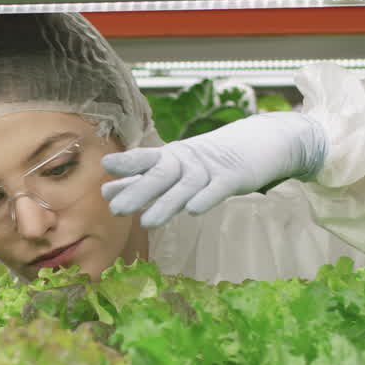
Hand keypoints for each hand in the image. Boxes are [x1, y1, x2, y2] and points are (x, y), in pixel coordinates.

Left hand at [100, 111, 327, 227]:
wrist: (259, 142)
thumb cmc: (208, 160)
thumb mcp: (174, 167)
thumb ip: (142, 179)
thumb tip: (107, 192)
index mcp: (170, 157)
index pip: (145, 159)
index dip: (127, 163)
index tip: (105, 167)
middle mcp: (186, 161)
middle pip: (160, 174)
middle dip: (138, 191)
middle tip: (116, 209)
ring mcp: (210, 168)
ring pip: (185, 187)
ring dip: (165, 204)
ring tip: (147, 223)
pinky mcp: (233, 177)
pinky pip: (217, 190)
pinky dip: (205, 198)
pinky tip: (193, 211)